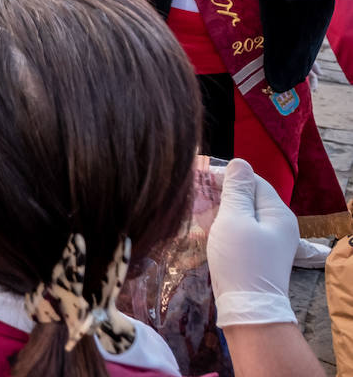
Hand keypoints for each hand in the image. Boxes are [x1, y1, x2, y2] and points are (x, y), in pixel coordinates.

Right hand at [207, 158, 298, 326]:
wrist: (248, 310)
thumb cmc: (240, 262)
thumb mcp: (234, 220)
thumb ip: (236, 190)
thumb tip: (240, 163)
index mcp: (278, 213)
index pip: (253, 181)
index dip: (226, 175)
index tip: (198, 176)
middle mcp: (279, 224)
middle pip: (249, 197)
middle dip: (221, 192)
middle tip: (193, 193)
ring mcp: (270, 241)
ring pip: (243, 213)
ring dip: (220, 208)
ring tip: (195, 209)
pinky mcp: (259, 254)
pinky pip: (242, 229)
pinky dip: (224, 224)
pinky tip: (206, 227)